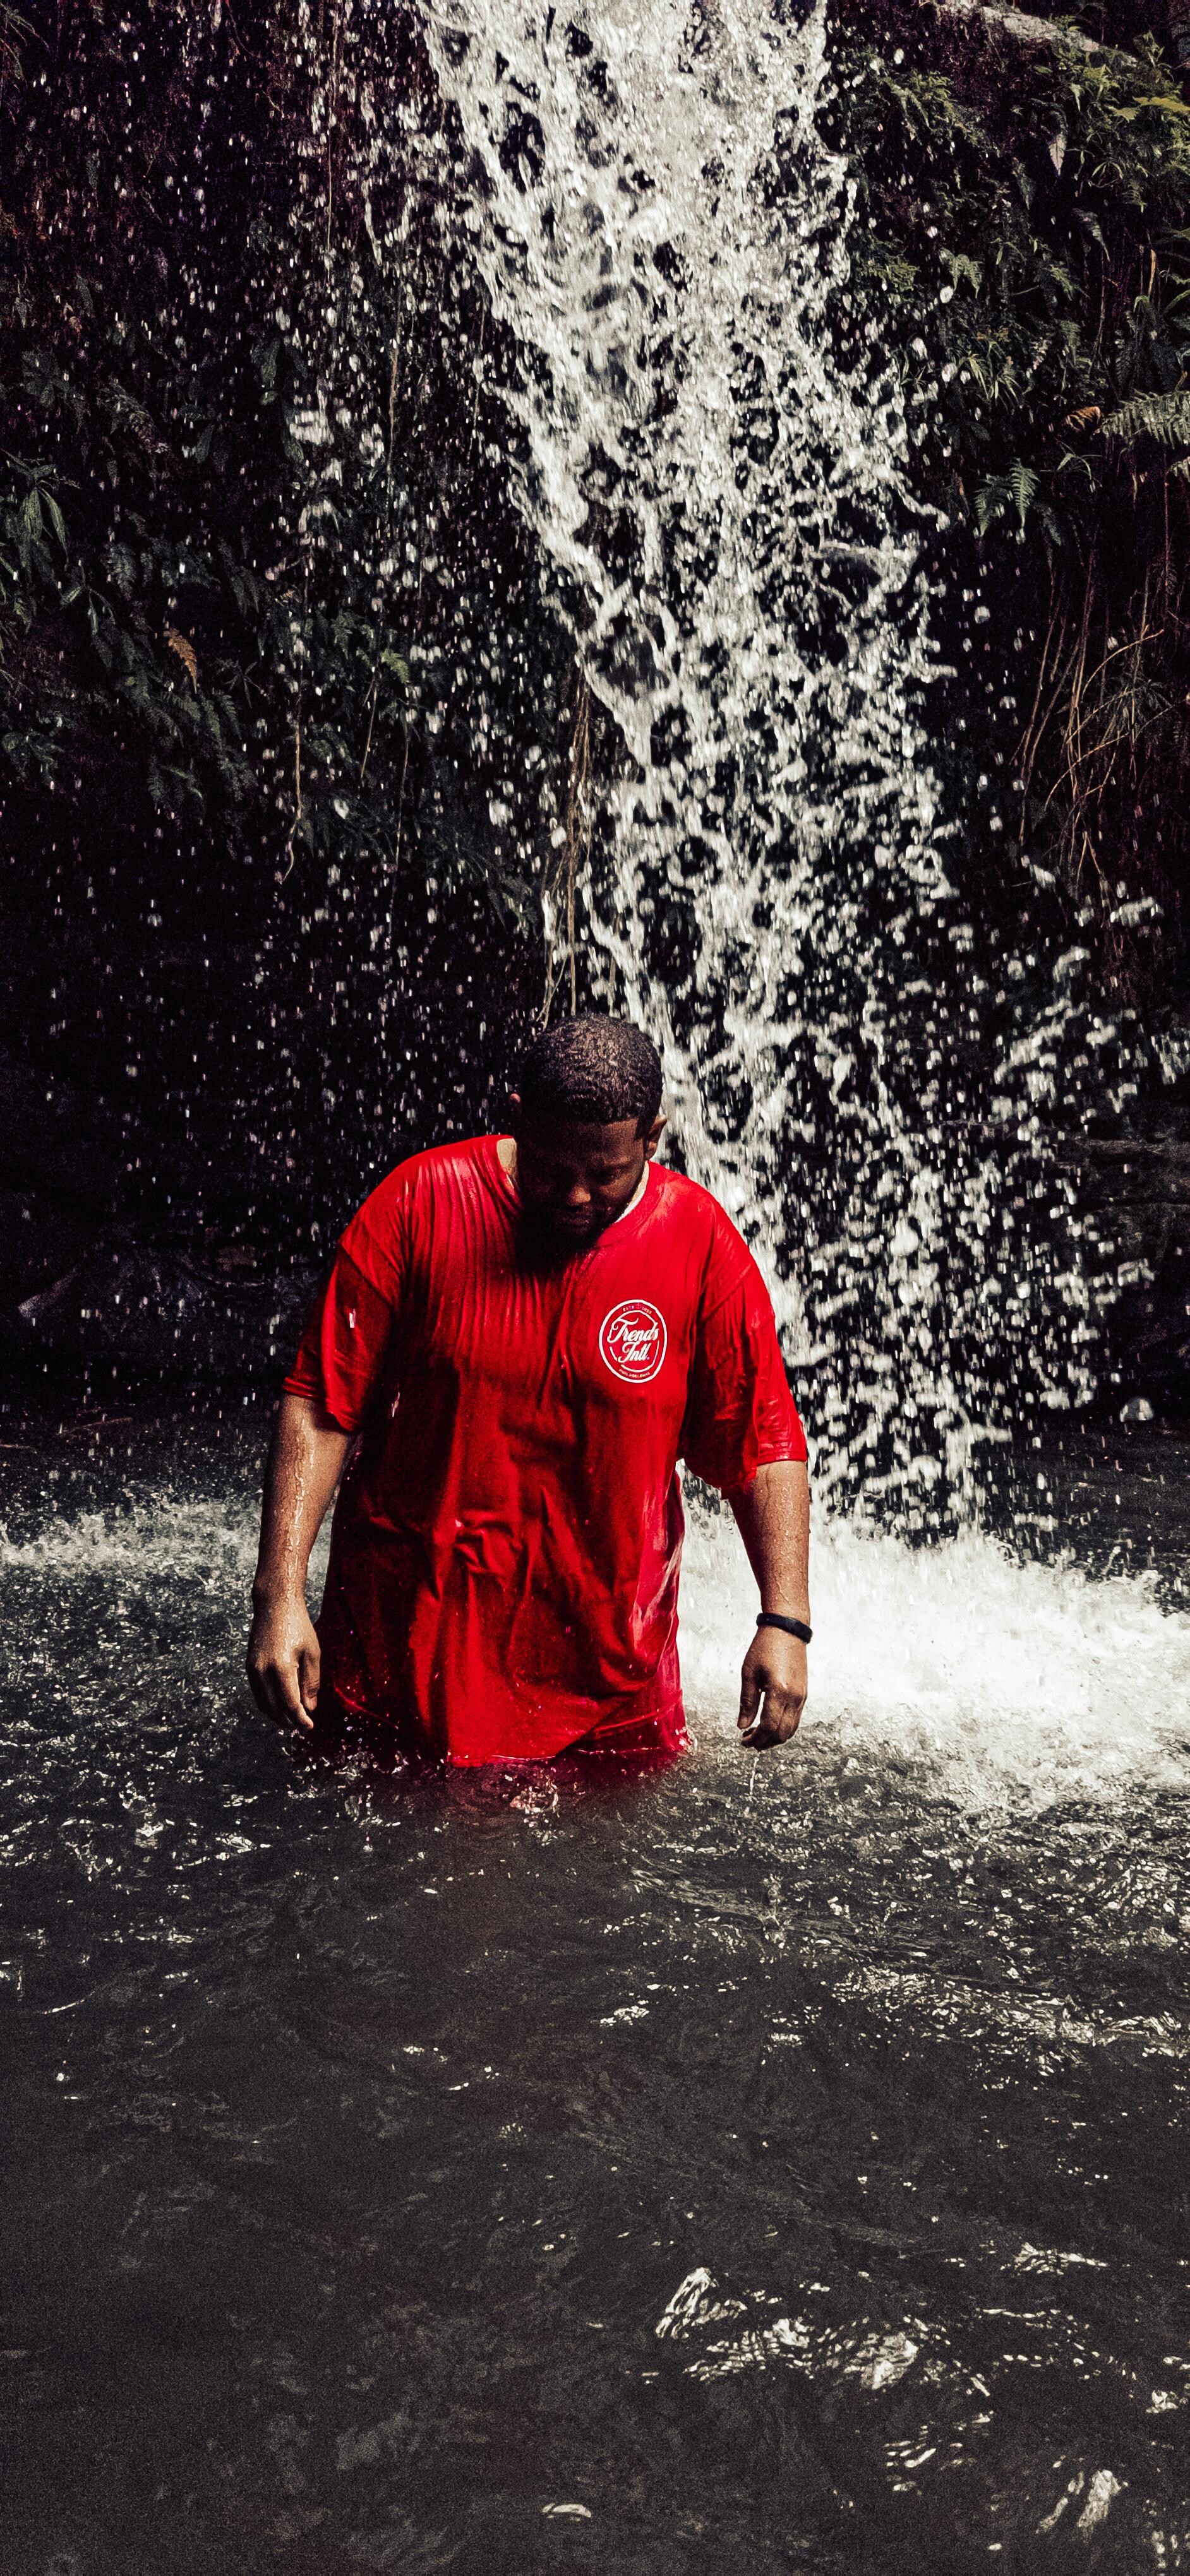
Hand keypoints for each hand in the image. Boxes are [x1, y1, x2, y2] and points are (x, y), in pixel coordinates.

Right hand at [246, 1592, 320, 1733]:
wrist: (274, 1605)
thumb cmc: (298, 1626)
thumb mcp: (312, 1653)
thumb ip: (311, 1682)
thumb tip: (309, 1707)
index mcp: (282, 1667)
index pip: (290, 1704)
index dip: (300, 1719)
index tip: (309, 1727)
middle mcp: (263, 1671)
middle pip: (274, 1709)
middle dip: (288, 1721)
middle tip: (301, 1727)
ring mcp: (253, 1669)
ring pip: (263, 1703)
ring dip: (276, 1715)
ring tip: (290, 1720)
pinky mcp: (249, 1666)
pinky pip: (257, 1693)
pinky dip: (268, 1703)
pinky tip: (279, 1705)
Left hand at [738, 1626, 806, 1750]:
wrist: (787, 1630)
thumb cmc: (765, 1648)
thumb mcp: (749, 1673)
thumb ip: (747, 1702)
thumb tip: (742, 1725)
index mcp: (779, 1691)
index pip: (768, 1726)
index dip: (755, 1738)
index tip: (743, 1741)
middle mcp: (794, 1697)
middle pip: (782, 1733)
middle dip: (765, 1742)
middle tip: (749, 1741)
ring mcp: (802, 1697)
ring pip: (791, 1729)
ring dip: (775, 1737)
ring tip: (758, 1735)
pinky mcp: (803, 1694)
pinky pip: (795, 1719)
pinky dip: (783, 1728)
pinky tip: (770, 1724)